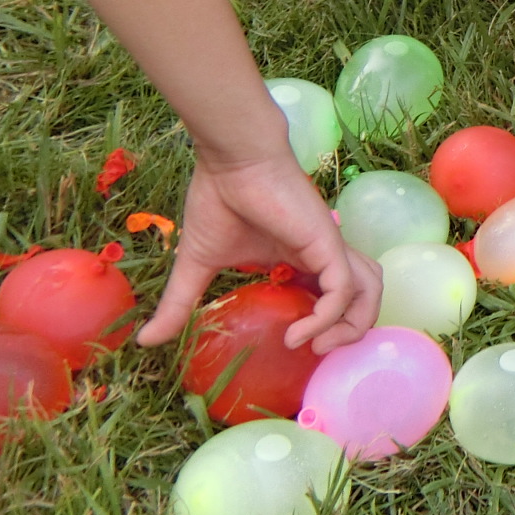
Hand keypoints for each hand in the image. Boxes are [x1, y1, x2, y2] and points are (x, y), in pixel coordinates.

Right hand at [137, 151, 382, 354]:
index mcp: (302, 260)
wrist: (231, 160)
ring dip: (351, 327)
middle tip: (315, 354)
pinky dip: (328, 318)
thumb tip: (147, 340)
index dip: (326, 326)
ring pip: (368, 291)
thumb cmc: (220, 201)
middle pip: (364, 296)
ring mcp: (328, 248)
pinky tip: (300, 334)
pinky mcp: (326, 243)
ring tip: (315, 348)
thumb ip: (180, 303)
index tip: (295, 347)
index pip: (334, 297)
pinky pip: (343, 289)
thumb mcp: (197, 264)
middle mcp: (323, 255)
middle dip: (350, 331)